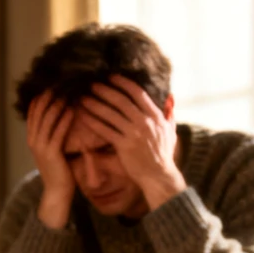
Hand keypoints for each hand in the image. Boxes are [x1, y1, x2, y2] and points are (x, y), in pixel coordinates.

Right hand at [25, 92, 76, 227]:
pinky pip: (57, 132)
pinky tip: (74, 109)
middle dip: (50, 95)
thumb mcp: (53, 149)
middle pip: (40, 111)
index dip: (43, 95)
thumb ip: (54, 133)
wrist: (57, 193)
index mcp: (33, 138)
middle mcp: (33, 140)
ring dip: (58, 103)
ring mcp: (40, 146)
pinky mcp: (50, 153)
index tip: (56, 82)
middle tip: (63, 81)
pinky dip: (65, 119)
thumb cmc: (60, 171)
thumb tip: (64, 115)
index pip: (34, 110)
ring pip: (48, 118)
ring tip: (69, 91)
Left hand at [82, 76, 184, 210]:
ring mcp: (134, 134)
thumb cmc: (164, 154)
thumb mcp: (171, 131)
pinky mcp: (124, 146)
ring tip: (83, 99)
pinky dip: (93, 123)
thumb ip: (169, 113)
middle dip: (105, 91)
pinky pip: (105, 131)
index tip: (111, 77)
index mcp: (156, 116)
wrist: (159, 175)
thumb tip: (170, 96)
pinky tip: (83, 117)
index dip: (123, 83)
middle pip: (121, 101)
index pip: (138, 93)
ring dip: (95, 105)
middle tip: (92, 85)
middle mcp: (145, 122)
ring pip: (111, 114)